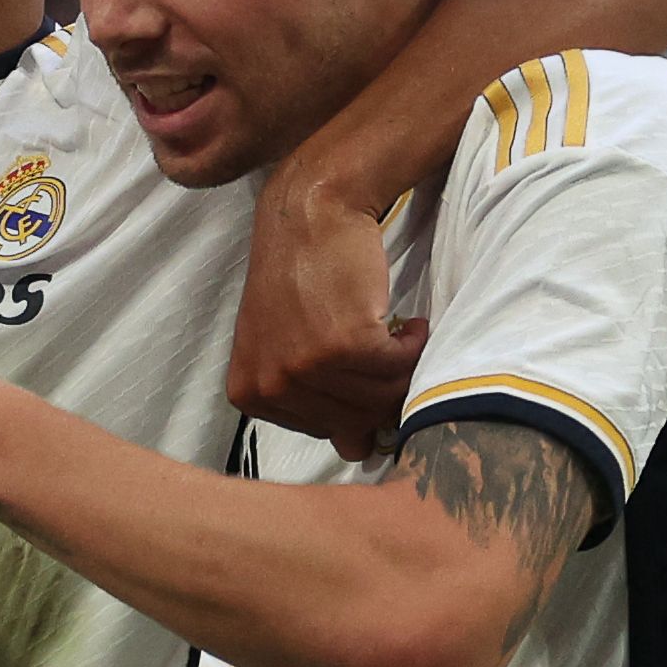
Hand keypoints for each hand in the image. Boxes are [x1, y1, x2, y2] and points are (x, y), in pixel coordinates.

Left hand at [229, 173, 426, 459]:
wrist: (309, 214)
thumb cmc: (298, 276)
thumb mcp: (284, 344)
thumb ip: (313, 400)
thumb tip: (356, 452)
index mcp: (251, 394)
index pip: (322, 431)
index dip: (356, 404)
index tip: (363, 371)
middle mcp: (272, 386)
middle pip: (354, 422)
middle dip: (383, 391)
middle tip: (391, 354)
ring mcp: (305, 367)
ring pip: (380, 398)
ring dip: (404, 368)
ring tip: (400, 335)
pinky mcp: (344, 344)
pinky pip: (399, 368)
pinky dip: (415, 346)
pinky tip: (409, 324)